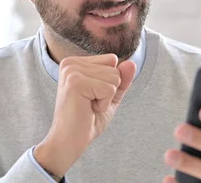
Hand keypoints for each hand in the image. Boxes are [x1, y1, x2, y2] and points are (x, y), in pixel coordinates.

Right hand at [34, 54, 135, 177]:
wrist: (69, 141)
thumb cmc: (87, 120)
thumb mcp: (110, 96)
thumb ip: (122, 79)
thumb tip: (131, 63)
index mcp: (75, 62)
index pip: (112, 60)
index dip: (110, 83)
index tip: (92, 96)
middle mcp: (71, 63)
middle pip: (114, 68)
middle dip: (109, 90)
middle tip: (89, 104)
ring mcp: (72, 71)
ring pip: (114, 77)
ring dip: (106, 98)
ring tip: (88, 106)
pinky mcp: (75, 82)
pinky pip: (109, 89)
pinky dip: (104, 103)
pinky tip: (88, 109)